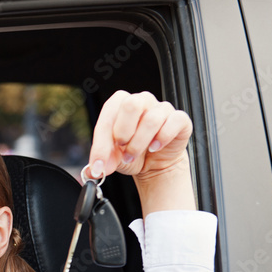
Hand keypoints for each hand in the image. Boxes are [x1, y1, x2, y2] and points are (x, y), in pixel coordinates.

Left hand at [87, 90, 195, 214]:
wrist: (155, 164)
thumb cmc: (132, 153)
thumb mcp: (113, 158)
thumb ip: (101, 161)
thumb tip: (92, 170)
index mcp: (120, 104)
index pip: (108, 114)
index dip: (101, 142)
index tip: (99, 164)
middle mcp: (141, 101)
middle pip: (131, 105)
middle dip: (123, 133)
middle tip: (122, 149)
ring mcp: (162, 108)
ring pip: (151, 119)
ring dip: (139, 143)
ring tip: (134, 155)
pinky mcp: (180, 119)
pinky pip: (173, 122)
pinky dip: (162, 138)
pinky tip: (155, 148)